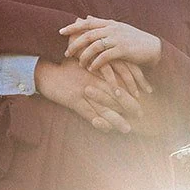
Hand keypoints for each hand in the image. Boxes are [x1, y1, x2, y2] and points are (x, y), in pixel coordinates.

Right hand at [34, 57, 148, 133]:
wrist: (44, 71)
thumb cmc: (64, 66)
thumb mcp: (83, 61)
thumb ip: (99, 64)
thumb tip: (113, 68)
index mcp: (98, 69)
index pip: (121, 77)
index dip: (134, 85)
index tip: (144, 94)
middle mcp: (94, 80)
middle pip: (116, 94)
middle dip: (129, 105)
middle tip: (141, 115)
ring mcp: (84, 91)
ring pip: (104, 107)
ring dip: (116, 119)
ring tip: (127, 128)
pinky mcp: (74, 100)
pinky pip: (88, 113)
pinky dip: (97, 122)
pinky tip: (106, 128)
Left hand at [59, 15, 162, 71]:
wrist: (153, 47)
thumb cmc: (134, 40)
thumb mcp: (117, 28)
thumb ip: (101, 24)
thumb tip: (86, 17)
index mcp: (110, 23)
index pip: (87, 22)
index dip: (73, 26)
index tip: (60, 31)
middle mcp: (112, 28)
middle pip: (88, 34)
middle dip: (75, 44)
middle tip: (66, 53)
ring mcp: (117, 38)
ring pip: (95, 46)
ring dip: (85, 56)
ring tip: (79, 64)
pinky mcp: (123, 49)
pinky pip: (105, 56)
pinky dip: (96, 63)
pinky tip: (91, 69)